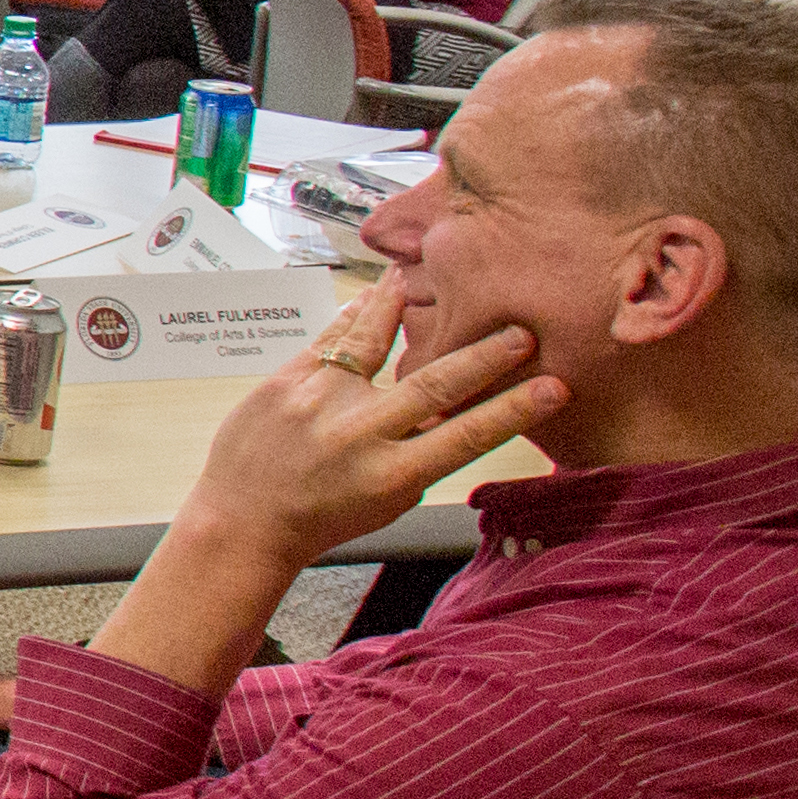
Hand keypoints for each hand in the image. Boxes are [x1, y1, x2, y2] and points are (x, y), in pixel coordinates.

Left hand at [179, 273, 565, 573]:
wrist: (243, 520)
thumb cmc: (324, 514)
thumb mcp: (388, 499)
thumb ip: (423, 454)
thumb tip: (455, 408)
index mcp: (393, 476)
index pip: (467, 437)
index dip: (515, 410)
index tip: (555, 387)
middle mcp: (359, 435)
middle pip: (434, 385)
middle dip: (484, 357)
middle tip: (522, 331)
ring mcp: (318, 403)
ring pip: (372, 341)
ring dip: (407, 308)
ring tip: (437, 278)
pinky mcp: (284, 382)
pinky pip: (331, 338)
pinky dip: (359, 313)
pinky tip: (382, 290)